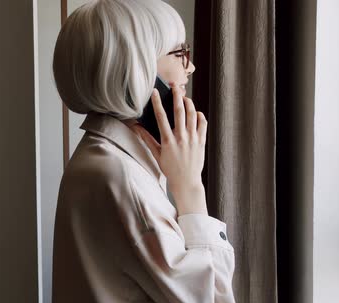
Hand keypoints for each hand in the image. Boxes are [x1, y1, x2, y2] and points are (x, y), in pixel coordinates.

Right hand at [130, 83, 207, 213]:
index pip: (161, 117)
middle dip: (177, 95)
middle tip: (175, 85)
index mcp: (168, 141)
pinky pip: (202, 123)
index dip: (157, 102)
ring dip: (188, 102)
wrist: (186, 182)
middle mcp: (181, 137)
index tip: (155, 92)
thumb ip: (147, 139)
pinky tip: (195, 112)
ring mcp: (193, 139)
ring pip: (192, 114)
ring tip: (184, 97)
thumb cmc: (169, 169)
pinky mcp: (201, 141)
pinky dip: (199, 115)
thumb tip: (136, 127)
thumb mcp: (156, 154)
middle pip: (179, 111)